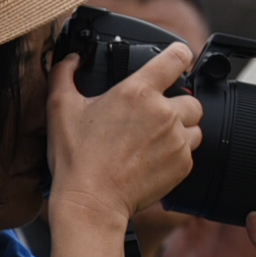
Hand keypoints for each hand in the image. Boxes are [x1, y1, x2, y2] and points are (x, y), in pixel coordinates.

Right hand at [46, 45, 202, 256]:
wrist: (91, 202)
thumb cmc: (77, 158)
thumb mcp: (60, 108)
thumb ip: (64, 74)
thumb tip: (73, 59)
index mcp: (138, 91)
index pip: (177, 57)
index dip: (179, 55)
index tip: (176, 59)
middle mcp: (164, 113)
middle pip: (190, 97)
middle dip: (177, 103)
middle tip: (154, 115)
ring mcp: (177, 140)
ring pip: (195, 125)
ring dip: (182, 128)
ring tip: (155, 138)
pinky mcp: (183, 165)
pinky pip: (190, 151)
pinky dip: (178, 152)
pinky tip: (154, 157)